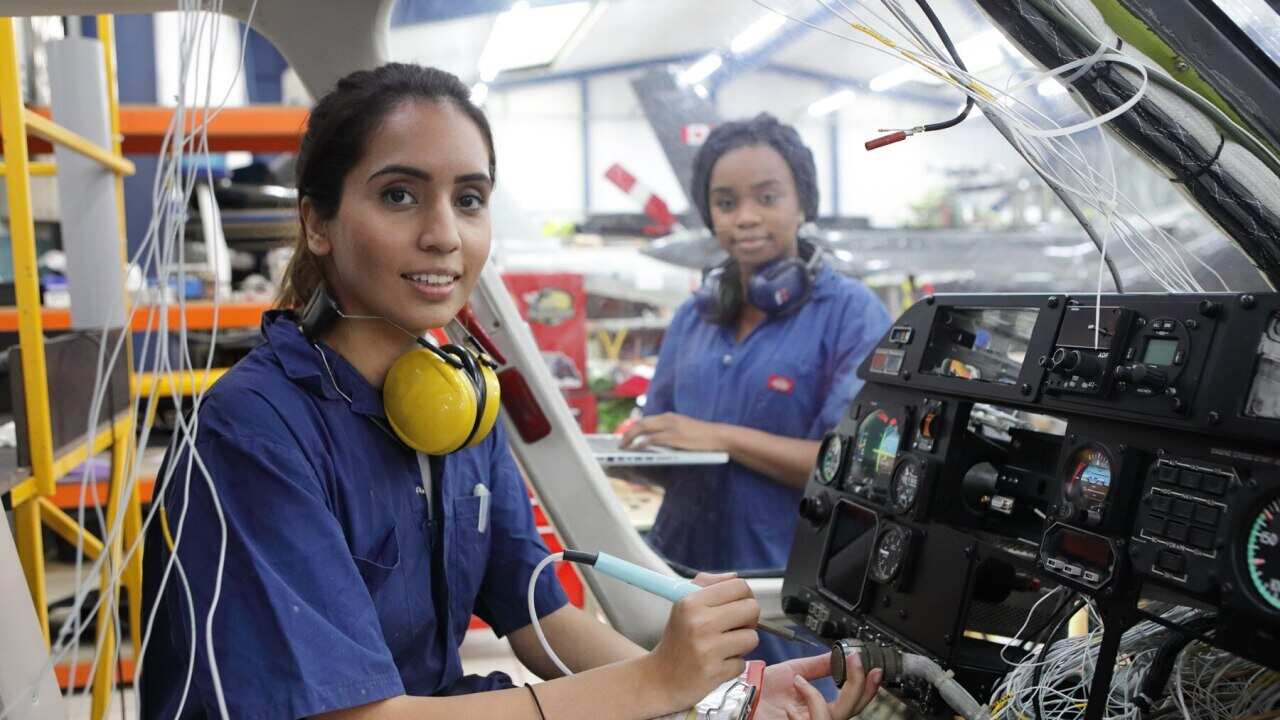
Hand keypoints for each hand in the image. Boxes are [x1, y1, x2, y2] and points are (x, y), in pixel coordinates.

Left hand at [620, 413, 728, 451]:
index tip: (625, 436)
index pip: (646, 420)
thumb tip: (655, 443)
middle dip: (628, 433)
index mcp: (670, 416)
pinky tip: (635, 449)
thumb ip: (670, 433)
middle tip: (620, 443)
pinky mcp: (674, 436)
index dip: (634, 428)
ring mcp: (671, 427)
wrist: (719, 436)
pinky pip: (652, 439)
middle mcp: (668, 418)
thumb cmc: (703, 437)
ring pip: (643, 428)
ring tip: (623, 447)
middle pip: (641, 423)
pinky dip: (641, 443)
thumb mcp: (684, 430)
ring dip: (630, 437)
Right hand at [643, 573, 759, 708]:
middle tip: (735, 627)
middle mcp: (699, 623)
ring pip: (752, 637)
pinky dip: (733, 665)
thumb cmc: (677, 640)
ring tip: (723, 647)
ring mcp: (707, 649)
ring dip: (742, 645)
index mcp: (691, 602)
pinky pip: (742, 663)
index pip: (739, 586)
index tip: (738, 606)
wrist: (660, 679)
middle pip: (752, 608)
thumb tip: (734, 577)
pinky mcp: (714, 673)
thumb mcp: (684, 606)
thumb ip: (708, 586)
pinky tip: (717, 664)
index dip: (744, 596)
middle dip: (748, 619)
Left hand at [755, 653, 881, 719]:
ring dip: (818, 696)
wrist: (739, 697)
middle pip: (852, 711)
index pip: (853, 701)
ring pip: (834, 718)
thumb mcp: (794, 671)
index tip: (871, 666)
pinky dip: (807, 701)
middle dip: (857, 686)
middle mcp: (818, 718)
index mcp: (820, 706)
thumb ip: (819, 666)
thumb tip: (841, 655)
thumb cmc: (761, 690)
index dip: (866, 686)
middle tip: (857, 664)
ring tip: (799, 682)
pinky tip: (790, 697)